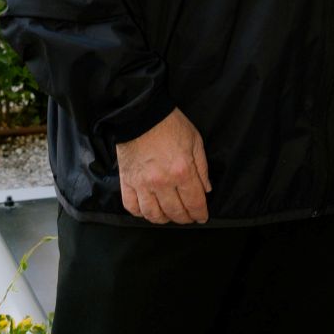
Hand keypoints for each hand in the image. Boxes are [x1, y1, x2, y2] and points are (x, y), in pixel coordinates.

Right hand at [117, 107, 211, 225]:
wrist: (142, 113)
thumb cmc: (169, 124)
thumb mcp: (195, 141)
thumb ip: (202, 168)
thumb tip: (206, 189)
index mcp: (182, 171)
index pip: (194, 203)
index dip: (200, 214)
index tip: (201, 216)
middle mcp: (162, 181)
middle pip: (175, 212)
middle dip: (185, 218)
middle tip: (188, 217)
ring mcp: (142, 183)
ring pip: (153, 215)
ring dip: (163, 219)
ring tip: (169, 215)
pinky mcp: (127, 181)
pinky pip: (132, 207)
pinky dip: (140, 213)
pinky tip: (148, 209)